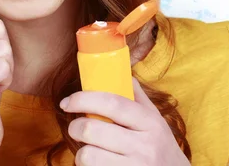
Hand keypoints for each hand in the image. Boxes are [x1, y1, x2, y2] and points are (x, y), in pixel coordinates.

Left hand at [62, 78, 189, 165]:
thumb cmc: (161, 148)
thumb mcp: (156, 121)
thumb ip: (138, 98)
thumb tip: (120, 72)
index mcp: (151, 123)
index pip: (112, 103)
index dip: (84, 99)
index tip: (67, 101)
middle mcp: (144, 145)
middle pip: (93, 129)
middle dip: (75, 127)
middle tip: (75, 128)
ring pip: (88, 155)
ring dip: (81, 152)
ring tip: (89, 151)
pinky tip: (98, 165)